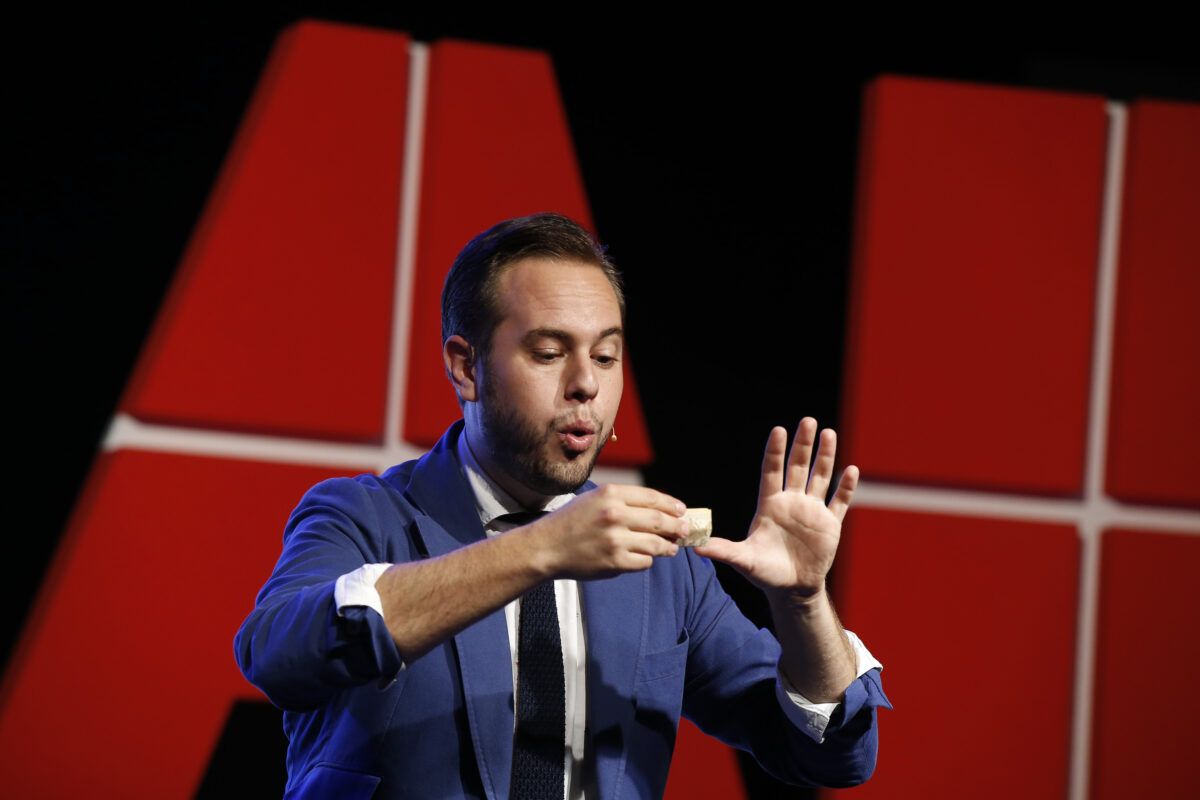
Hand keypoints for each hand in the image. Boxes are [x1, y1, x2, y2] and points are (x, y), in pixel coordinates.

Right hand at [526, 485, 687, 578]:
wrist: (546, 547)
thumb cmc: (571, 521)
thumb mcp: (594, 498)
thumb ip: (624, 501)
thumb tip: (659, 510)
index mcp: (610, 494)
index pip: (653, 498)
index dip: (672, 505)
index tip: (682, 511)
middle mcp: (614, 515)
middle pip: (660, 521)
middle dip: (677, 527)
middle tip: (684, 530)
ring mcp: (615, 540)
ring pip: (656, 544)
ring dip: (667, 547)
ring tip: (670, 548)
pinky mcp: (614, 562)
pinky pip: (643, 562)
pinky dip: (647, 560)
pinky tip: (645, 558)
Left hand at [696, 418, 857, 597]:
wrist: (792, 588)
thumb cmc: (765, 572)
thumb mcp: (743, 560)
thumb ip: (723, 550)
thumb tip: (696, 547)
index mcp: (770, 505)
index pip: (772, 471)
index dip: (775, 451)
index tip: (779, 430)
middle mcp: (792, 502)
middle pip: (798, 467)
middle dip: (803, 445)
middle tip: (808, 421)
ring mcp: (812, 511)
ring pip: (820, 477)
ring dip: (825, 457)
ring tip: (828, 433)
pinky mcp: (830, 525)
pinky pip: (839, 502)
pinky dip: (846, 488)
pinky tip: (852, 470)